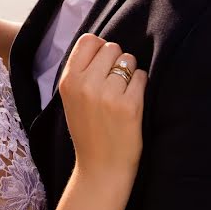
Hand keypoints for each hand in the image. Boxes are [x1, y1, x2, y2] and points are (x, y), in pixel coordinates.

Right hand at [58, 34, 145, 182]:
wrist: (100, 169)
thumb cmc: (89, 131)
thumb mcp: (72, 99)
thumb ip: (81, 72)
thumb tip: (102, 44)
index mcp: (68, 81)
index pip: (89, 40)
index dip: (100, 49)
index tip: (104, 65)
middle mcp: (85, 85)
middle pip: (112, 47)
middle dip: (117, 61)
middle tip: (115, 84)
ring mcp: (107, 95)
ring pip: (129, 60)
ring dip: (130, 73)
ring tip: (123, 94)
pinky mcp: (129, 106)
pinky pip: (142, 76)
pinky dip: (141, 86)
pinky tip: (133, 103)